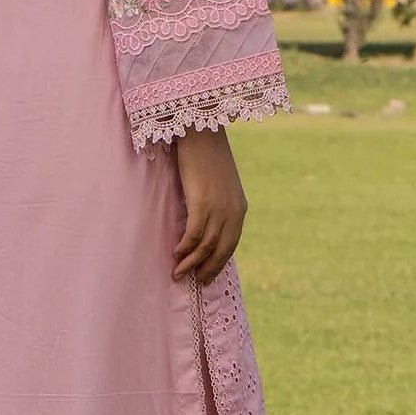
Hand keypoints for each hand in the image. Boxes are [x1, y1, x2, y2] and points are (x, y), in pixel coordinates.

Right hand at [172, 127, 247, 284]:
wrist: (202, 132)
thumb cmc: (207, 156)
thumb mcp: (219, 184)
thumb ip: (217, 204)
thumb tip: (203, 224)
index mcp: (239, 208)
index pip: (231, 244)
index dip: (218, 263)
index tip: (207, 276)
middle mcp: (232, 211)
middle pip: (221, 249)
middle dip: (206, 268)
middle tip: (194, 282)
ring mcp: (218, 207)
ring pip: (206, 245)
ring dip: (191, 262)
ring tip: (178, 274)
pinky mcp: (202, 201)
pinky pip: (194, 233)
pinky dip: (185, 246)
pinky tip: (176, 253)